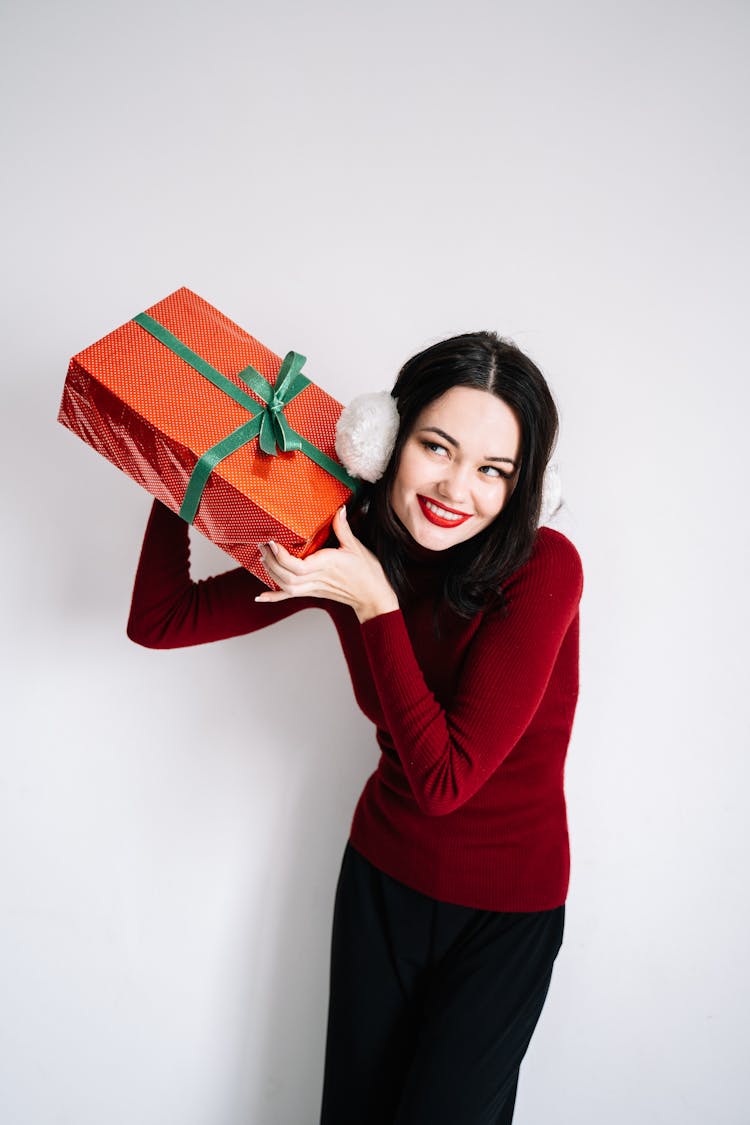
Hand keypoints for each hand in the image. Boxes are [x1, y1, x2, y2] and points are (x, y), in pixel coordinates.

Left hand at [255, 506, 399, 623]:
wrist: (373, 596)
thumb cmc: (368, 572)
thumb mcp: (356, 546)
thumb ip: (343, 527)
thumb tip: (339, 509)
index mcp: (326, 565)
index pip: (298, 565)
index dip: (281, 555)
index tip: (272, 541)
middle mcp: (317, 579)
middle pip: (287, 575)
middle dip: (271, 561)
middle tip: (262, 544)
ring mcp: (314, 588)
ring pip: (286, 586)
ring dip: (271, 573)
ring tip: (263, 557)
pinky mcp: (314, 593)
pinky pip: (291, 598)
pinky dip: (275, 597)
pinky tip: (261, 597)